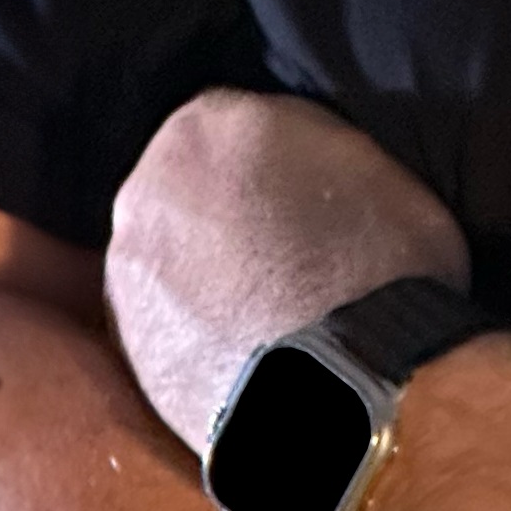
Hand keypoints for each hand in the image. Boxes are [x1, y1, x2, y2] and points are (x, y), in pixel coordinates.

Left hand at [105, 90, 469, 455]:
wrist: (350, 389)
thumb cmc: (383, 270)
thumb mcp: (374, 163)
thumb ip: (309, 145)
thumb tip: (295, 161)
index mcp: (208, 124)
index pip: (234, 122)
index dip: (275, 162)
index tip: (306, 195)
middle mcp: (147, 187)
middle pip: (187, 186)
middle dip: (227, 211)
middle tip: (286, 252)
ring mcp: (129, 270)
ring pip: (169, 254)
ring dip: (205, 272)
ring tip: (267, 311)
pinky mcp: (127, 343)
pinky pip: (164, 320)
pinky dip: (194, 329)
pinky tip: (246, 350)